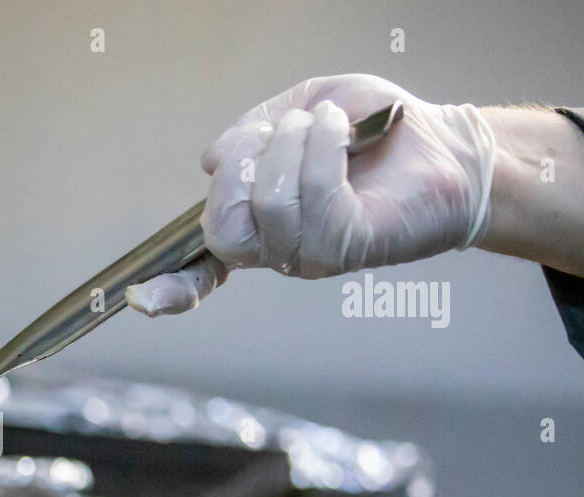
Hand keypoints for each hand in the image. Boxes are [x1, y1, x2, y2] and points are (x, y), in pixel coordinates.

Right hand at [126, 74, 496, 315]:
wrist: (448, 143)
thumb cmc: (376, 128)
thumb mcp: (301, 109)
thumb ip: (253, 132)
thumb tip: (210, 160)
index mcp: (257, 223)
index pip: (202, 269)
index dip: (169, 287)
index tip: (135, 299)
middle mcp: (278, 251)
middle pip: (223, 232)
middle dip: (240, 170)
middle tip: (279, 132)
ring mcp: (312, 257)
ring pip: (266, 212)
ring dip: (289, 149)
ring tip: (322, 123)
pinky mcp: (349, 249)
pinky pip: (314, 206)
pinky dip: (320, 155)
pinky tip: (340, 133)